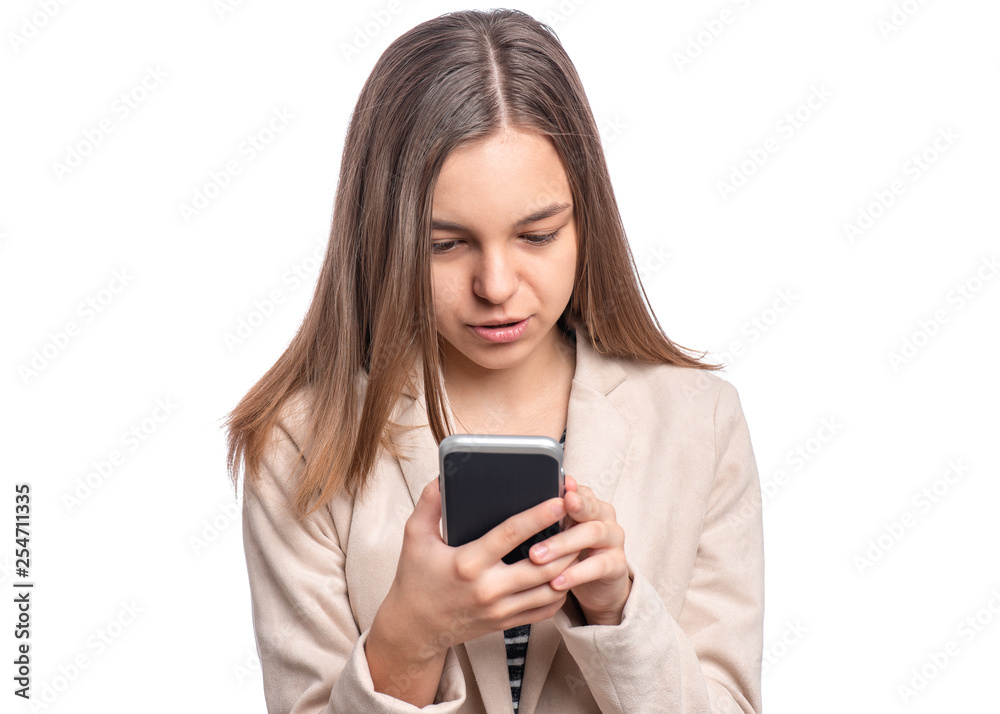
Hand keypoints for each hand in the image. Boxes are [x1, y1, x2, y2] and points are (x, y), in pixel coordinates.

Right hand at [370, 478, 577, 664]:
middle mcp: (488, 589)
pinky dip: (560, 591)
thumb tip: (443, 476)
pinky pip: (544, 610)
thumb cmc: (414, 579)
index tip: (559, 500)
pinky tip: (564, 574)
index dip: (538, 516)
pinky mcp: (506, 622)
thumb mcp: (414, 537)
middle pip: (543, 565)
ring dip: (569, 567)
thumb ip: (429, 503)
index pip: (511, 535)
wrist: (414, 629)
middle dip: (567, 542)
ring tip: (578, 543)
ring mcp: (500, 609)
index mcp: (468, 563)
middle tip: (580, 520)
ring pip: (550, 589)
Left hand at [528, 473, 631, 624]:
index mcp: (588, 503)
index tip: (555, 494)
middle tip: (540, 524)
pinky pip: (598, 566)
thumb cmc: (572, 552)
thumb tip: (515, 504)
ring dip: (563, 545)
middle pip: (587, 508)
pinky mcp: (617, 564)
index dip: (567, 490)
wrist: (599, 583)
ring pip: (593, 533)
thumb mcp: (559, 532)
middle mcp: (604, 516)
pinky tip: (557, 582)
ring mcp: (613, 539)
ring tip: (537, 557)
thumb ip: (545, 518)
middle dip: (564, 514)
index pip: (578, 490)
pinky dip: (576, 574)